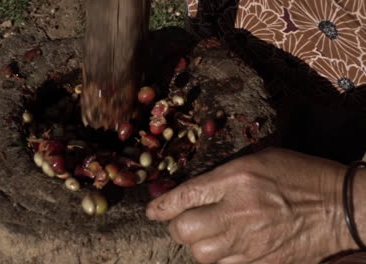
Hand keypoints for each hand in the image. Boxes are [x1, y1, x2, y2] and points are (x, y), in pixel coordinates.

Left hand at [146, 148, 351, 262]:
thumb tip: (193, 191)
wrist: (339, 207)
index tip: (153, 211)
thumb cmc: (299, 175)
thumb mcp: (258, 161)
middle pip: (184, 230)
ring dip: (196, 244)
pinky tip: (227, 246)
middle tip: (182, 221)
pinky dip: (219, 257)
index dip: (162, 205)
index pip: (185, 196)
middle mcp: (237, 212)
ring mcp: (249, 241)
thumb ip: (221, 176)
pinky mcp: (261, 262)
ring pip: (201, 253)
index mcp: (236, 179)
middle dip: (175, 227)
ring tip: (206, 233)